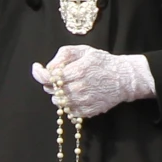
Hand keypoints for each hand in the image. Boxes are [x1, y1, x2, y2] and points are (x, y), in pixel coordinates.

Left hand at [31, 45, 157, 121]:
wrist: (124, 78)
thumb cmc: (103, 62)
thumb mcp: (84, 50)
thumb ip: (64, 54)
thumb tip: (49, 67)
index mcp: (77, 71)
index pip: (48, 77)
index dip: (38, 73)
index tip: (37, 68)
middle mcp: (79, 88)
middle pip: (51, 90)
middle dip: (51, 83)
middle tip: (59, 77)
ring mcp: (83, 101)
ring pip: (58, 103)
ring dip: (58, 95)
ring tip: (68, 87)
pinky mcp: (87, 111)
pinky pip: (68, 111)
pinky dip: (68, 104)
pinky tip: (75, 96)